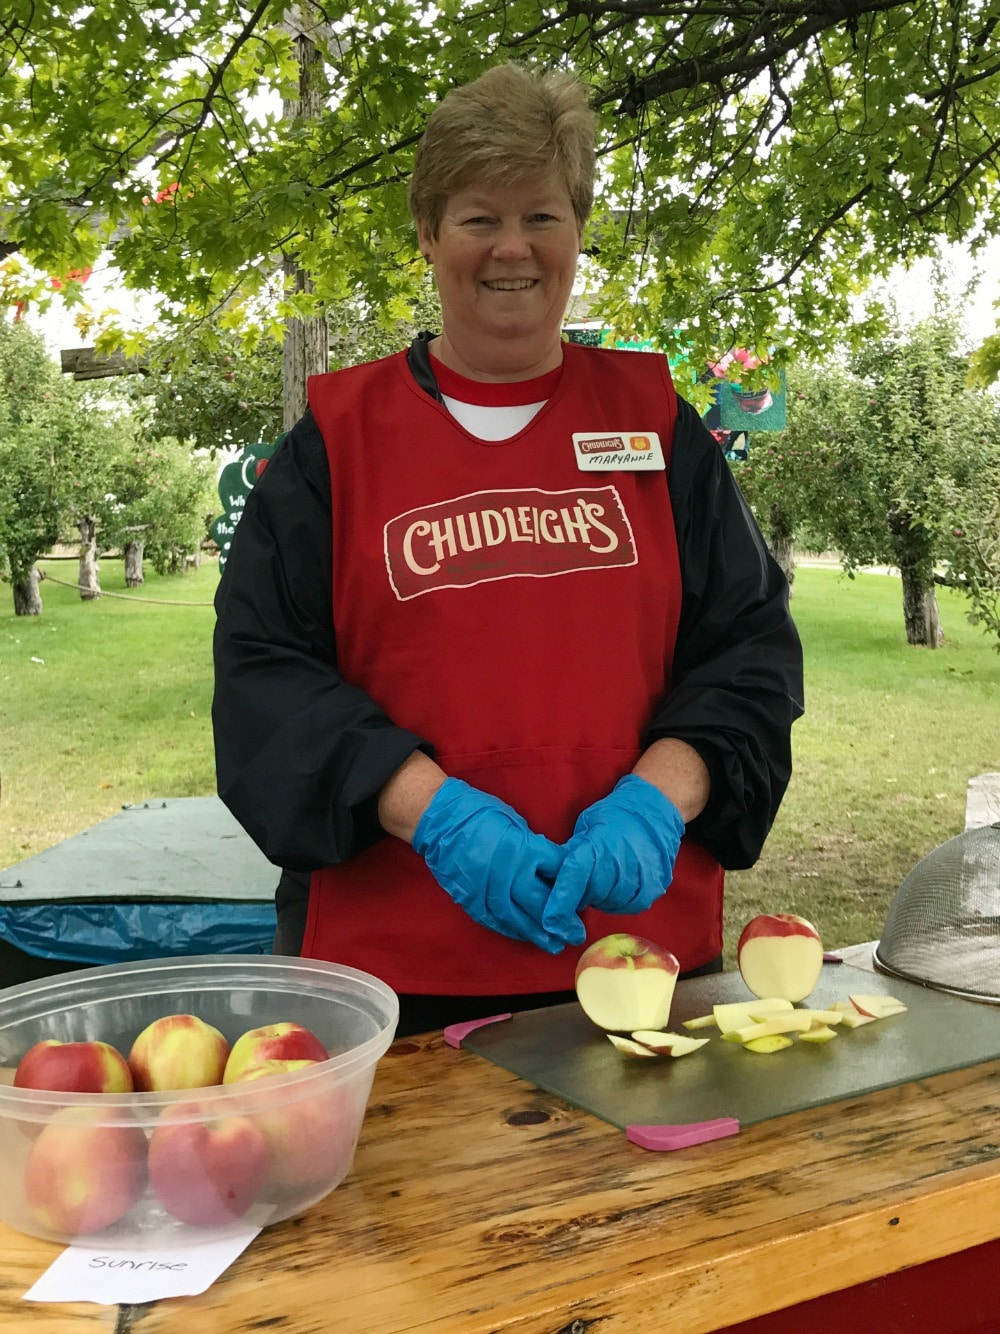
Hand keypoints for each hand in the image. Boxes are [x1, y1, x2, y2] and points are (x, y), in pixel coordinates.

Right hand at [412, 779, 582, 952]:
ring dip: (538, 934)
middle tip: (575, 934)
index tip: (581, 892)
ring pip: (518, 920)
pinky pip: (495, 921)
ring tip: (554, 945)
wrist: (438, 819)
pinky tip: (524, 935)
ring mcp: (487, 890)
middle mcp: (508, 874)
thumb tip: (549, 868)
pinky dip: (511, 930)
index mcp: (524, 850)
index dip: (571, 883)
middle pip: (542, 904)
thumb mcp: (515, 823)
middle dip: (561, 922)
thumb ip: (532, 847)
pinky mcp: (471, 899)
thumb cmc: (480, 813)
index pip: (558, 872)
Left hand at [542, 775, 684, 933]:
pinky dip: (618, 900)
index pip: (573, 880)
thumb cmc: (614, 816)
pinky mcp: (655, 887)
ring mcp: (640, 877)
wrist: (654, 810)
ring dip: (599, 897)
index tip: (550, 922)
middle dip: (579, 894)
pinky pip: (629, 906)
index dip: (560, 904)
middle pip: (590, 896)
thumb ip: (569, 854)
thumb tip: (547, 878)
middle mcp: (619, 864)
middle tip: (581, 880)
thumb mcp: (585, 827)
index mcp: (597, 846)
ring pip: (609, 903)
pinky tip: (617, 885)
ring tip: (602, 877)